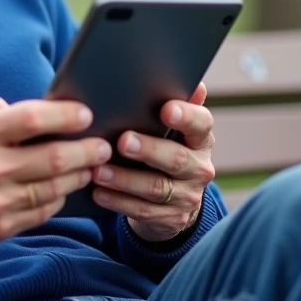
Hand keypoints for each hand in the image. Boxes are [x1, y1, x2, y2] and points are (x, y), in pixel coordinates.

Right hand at [0, 97, 112, 258]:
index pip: (31, 119)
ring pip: (55, 188)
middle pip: (54, 157)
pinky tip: (63, 189)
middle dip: (86, 150)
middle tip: (102, 145)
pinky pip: (42, 212)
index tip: (83, 114)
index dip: (64, 115)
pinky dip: (58, 199)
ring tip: (90, 166)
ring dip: (79, 175)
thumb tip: (28, 110)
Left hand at [91, 82, 215, 242]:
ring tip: (99, 170)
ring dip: (125, 179)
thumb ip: (174, 105)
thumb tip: (192, 82)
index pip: (201, 124)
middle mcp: (200, 167)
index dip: (186, 117)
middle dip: (149, 149)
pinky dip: (118, 202)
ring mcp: (187, 195)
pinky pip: (143, 211)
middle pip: (176, 158)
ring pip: (156, 187)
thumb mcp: (171, 129)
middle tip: (123, 140)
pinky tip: (98, 192)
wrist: (174, 198)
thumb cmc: (164, 148)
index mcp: (200, 139)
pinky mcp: (171, 218)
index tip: (166, 109)